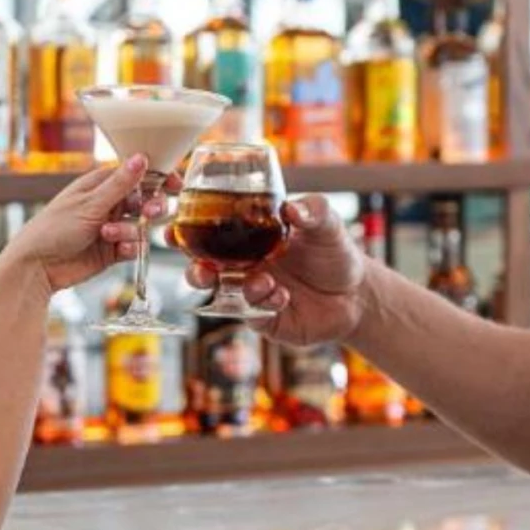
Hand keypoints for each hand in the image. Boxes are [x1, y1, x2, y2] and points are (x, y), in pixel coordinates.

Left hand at [1, 156, 175, 292]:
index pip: (136, 174)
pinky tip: (116, 251)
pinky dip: (129, 249)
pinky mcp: (112, 251)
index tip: (174, 184)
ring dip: (131, 232)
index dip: (158, 178)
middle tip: (149, 213)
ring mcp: (111, 228)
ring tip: (109, 236)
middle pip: (145, 201)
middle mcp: (108, 205)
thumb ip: (120, 184)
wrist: (37, 267)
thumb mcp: (90, 204)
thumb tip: (142, 157)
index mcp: (100, 185)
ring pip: (140, 226)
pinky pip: (134, 247)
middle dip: (151, 207)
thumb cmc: (54, 229)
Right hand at [184, 195, 371, 344]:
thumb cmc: (335, 253)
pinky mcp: (266, 319)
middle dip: (195, 270)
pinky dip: (263, 304)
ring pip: (224, 295)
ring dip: (233, 289)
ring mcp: (252, 294)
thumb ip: (314, 211)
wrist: (356, 294)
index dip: (186, 230)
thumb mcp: (328, 224)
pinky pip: (252, 314)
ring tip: (260, 282)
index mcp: (249, 238)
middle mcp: (244, 266)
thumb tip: (294, 209)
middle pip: (204, 268)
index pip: (210, 232)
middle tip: (202, 269)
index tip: (173, 228)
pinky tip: (282, 296)